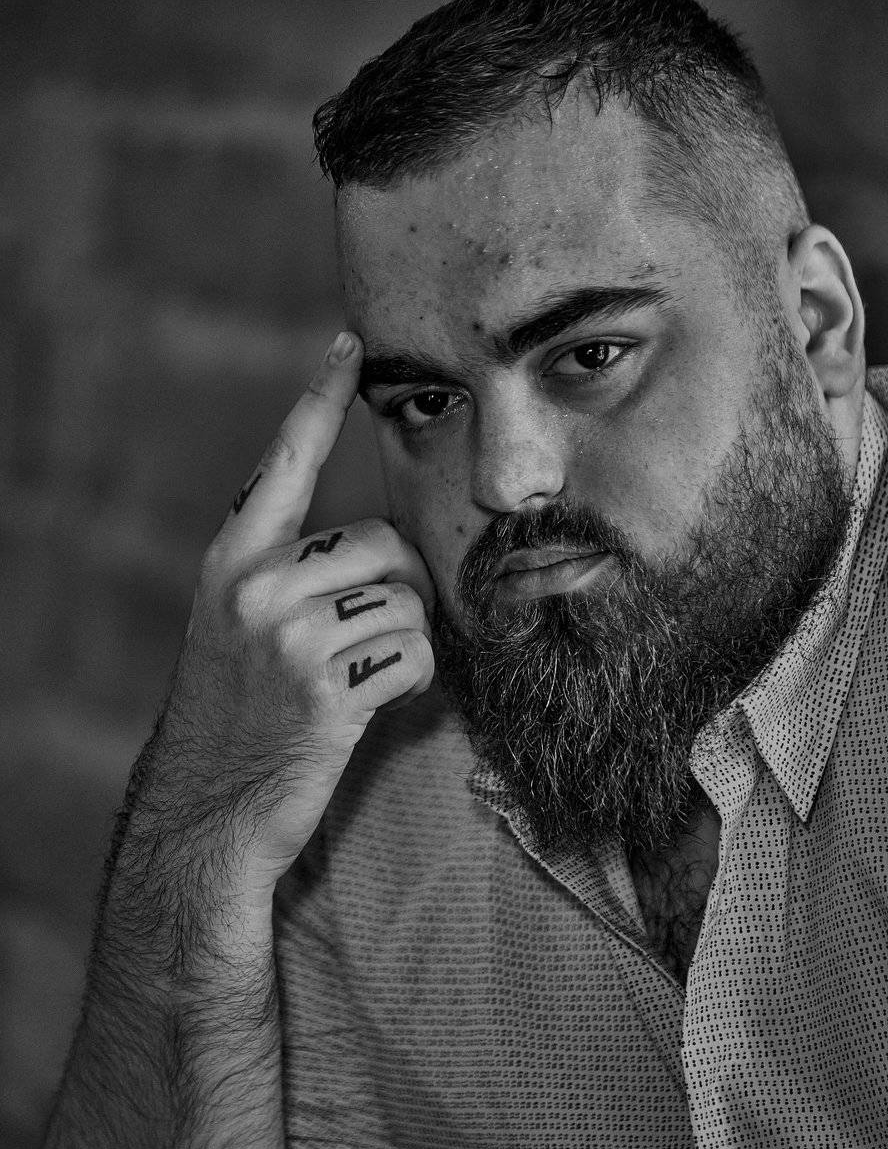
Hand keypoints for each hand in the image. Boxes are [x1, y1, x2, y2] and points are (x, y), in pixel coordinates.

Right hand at [135, 332, 435, 897]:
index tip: (350, 346)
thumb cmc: (242, 712)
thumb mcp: (241, 625)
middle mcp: (255, 586)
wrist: (210, 803)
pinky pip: (414, 654)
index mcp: (232, 561)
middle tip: (370, 635)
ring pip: (408, 599)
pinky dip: (412, 681)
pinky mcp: (326, 689)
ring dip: (406, 640)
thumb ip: (293, 574)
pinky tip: (371, 704)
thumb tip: (384, 546)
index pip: (283, 464)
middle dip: (400, 587)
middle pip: (384, 543)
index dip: (318, 401)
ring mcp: (287, 636)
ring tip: (360, 675)